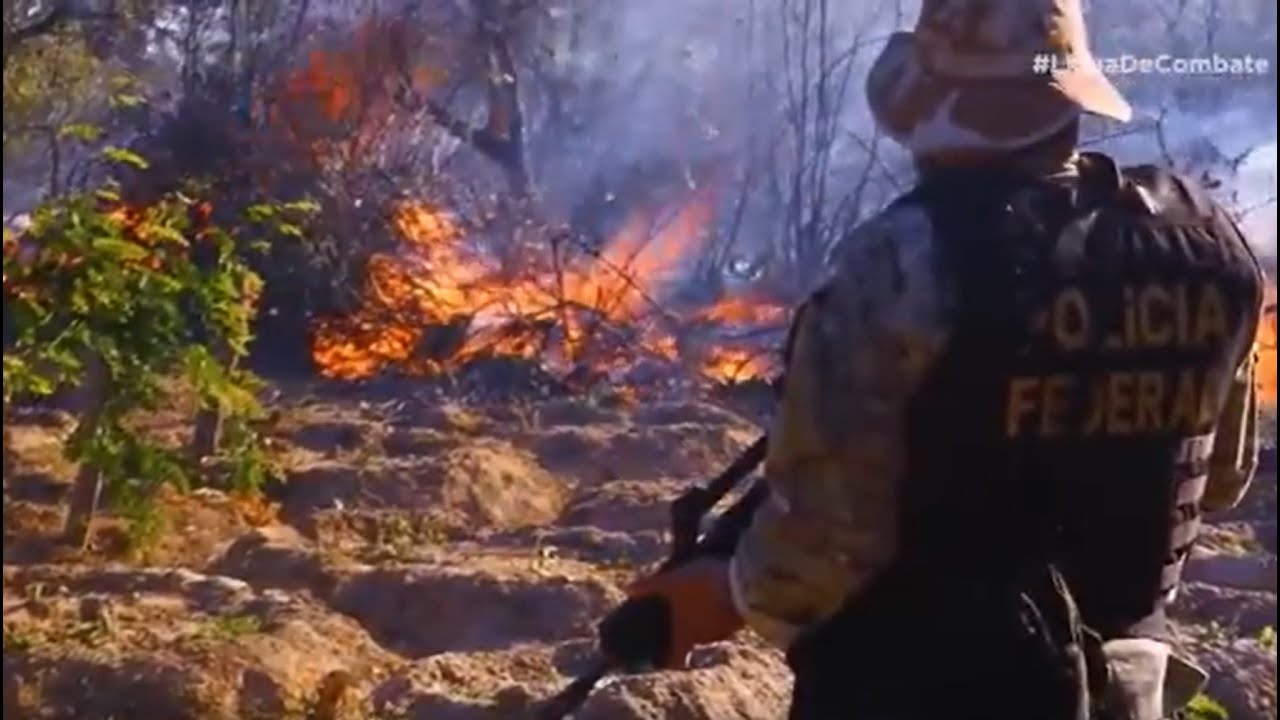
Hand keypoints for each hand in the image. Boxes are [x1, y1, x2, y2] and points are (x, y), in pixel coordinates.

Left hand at [598, 557, 744, 669]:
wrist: (746, 583)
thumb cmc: (703, 586)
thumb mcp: (673, 582)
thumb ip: (651, 587)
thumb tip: (626, 589)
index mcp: (686, 634)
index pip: (676, 659)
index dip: (669, 661)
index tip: (663, 659)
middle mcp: (706, 638)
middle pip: (693, 642)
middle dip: (687, 632)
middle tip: (682, 617)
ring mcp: (727, 630)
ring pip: (712, 630)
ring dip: (706, 620)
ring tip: (703, 602)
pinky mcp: (743, 619)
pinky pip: (729, 619)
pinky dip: (722, 611)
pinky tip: (721, 596)